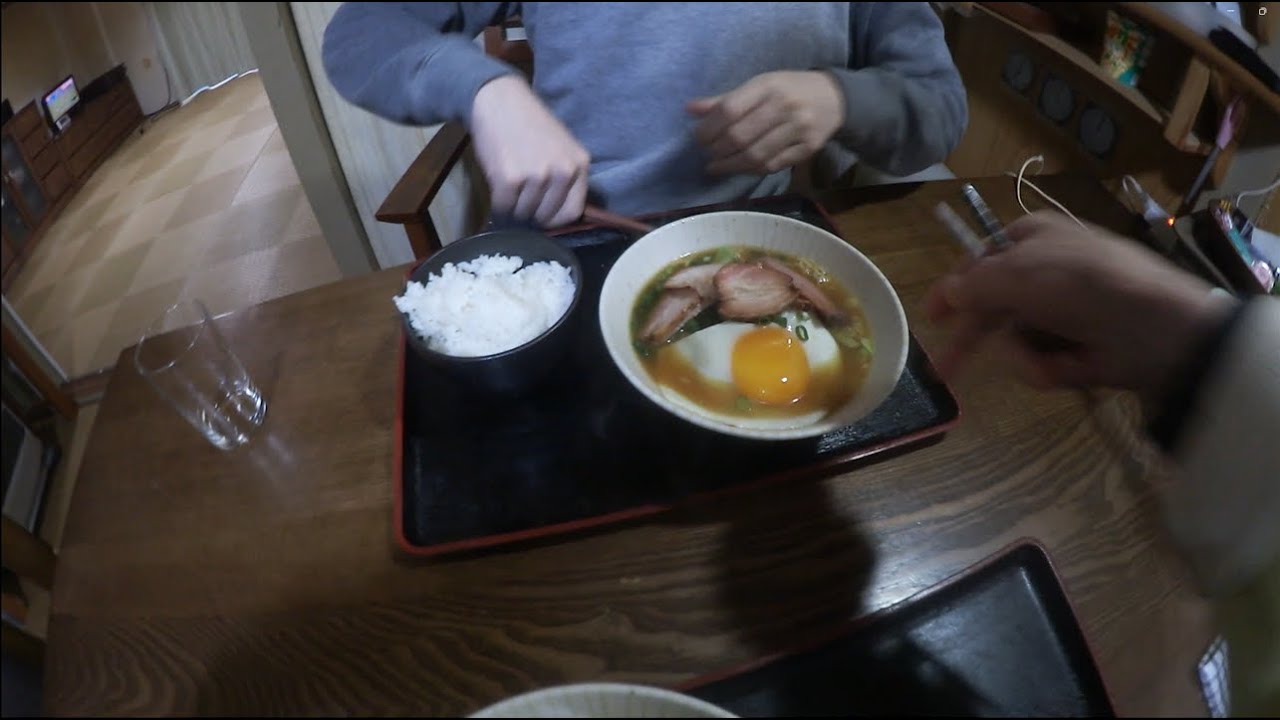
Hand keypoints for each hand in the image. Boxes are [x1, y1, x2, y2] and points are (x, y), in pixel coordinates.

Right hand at [470, 75, 589, 226]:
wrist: (499, 100)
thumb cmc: (529, 125)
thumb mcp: (561, 149)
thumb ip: (564, 179)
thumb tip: (553, 217)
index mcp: (579, 165)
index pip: (572, 213)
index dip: (554, 220)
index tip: (541, 217)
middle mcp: (563, 172)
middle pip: (546, 216)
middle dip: (531, 215)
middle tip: (520, 202)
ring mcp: (537, 175)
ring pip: (524, 214)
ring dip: (513, 210)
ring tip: (509, 191)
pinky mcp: (510, 179)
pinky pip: (504, 208)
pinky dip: (498, 206)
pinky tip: (498, 191)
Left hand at [688, 70, 844, 175]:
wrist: (834, 99)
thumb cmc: (789, 90)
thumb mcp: (759, 86)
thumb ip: (726, 100)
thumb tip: (690, 110)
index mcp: (768, 86)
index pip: (730, 110)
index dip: (709, 128)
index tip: (698, 138)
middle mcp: (785, 107)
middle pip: (740, 136)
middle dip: (717, 149)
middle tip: (707, 153)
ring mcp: (798, 130)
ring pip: (756, 156)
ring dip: (730, 165)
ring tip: (716, 166)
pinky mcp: (807, 149)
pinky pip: (772, 166)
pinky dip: (750, 170)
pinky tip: (738, 168)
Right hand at [923, 212, 1237, 402]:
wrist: (1165, 330)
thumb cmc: (1089, 286)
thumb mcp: (1024, 274)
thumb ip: (976, 284)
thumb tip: (945, 293)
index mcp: (1034, 239)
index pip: (980, 261)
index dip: (955, 289)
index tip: (932, 317)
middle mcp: (1046, 273)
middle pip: (992, 307)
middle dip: (977, 339)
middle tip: (944, 372)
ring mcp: (1064, 312)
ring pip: (1015, 340)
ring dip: (1026, 356)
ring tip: (1049, 362)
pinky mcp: (1080, 348)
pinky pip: (1044, 362)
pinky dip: (1053, 369)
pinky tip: (1074, 366)